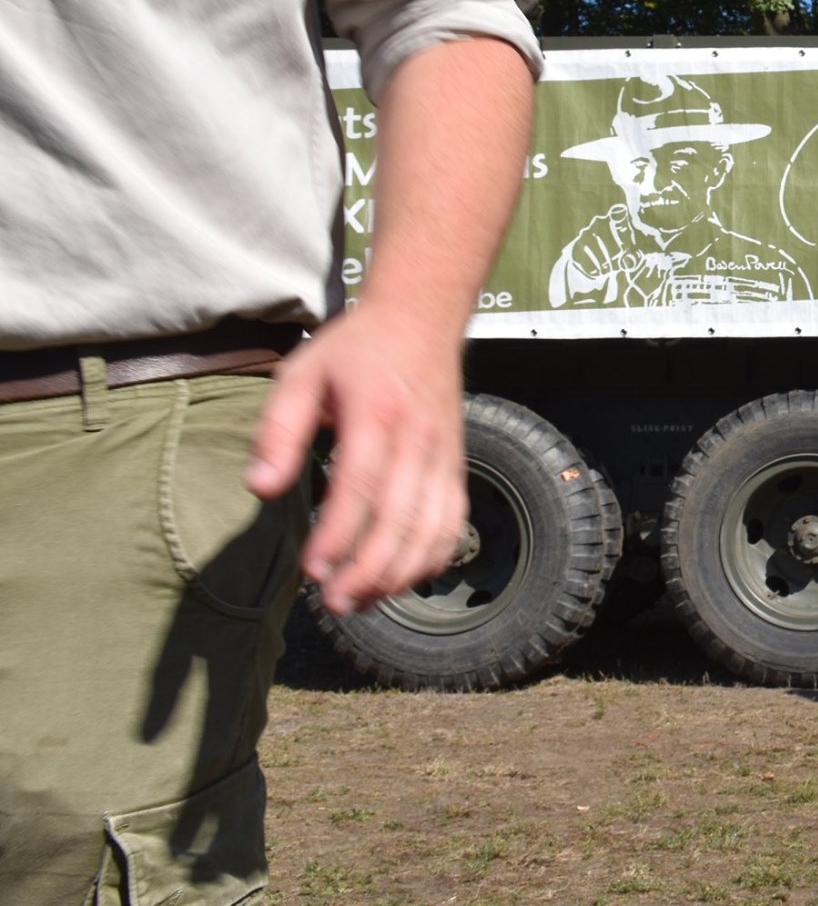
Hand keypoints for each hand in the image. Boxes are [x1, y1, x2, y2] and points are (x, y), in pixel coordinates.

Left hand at [244, 302, 468, 614]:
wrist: (422, 316)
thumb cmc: (353, 349)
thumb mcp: (300, 374)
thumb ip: (277, 431)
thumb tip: (260, 489)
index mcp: (376, 412)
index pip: (361, 483)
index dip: (340, 532)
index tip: (313, 569)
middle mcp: (417, 437)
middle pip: (401, 516)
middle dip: (369, 568)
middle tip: (335, 601)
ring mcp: (443, 453)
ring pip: (433, 526)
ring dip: (401, 572)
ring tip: (362, 600)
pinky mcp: (456, 463)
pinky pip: (454, 520)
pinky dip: (433, 557)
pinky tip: (403, 579)